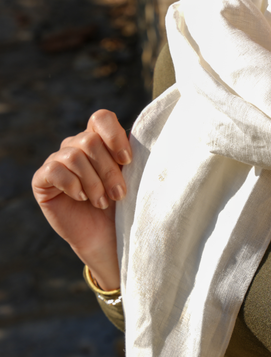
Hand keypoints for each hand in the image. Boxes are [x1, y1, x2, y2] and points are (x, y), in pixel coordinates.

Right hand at [32, 110, 130, 289]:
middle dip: (108, 170)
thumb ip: (130, 154)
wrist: (110, 238)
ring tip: (103, 202)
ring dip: (93, 183)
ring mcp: (58, 161)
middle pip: (90, 140)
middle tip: (119, 194)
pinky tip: (82, 199)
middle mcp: (77, 146)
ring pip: (74, 156)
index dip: (114, 136)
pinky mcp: (42, 180)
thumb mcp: (133, 176)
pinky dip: (72, 185)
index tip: (127, 161)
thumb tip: (140, 134)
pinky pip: (54, 171)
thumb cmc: (125, 206)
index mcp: (100, 140)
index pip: (101, 118)